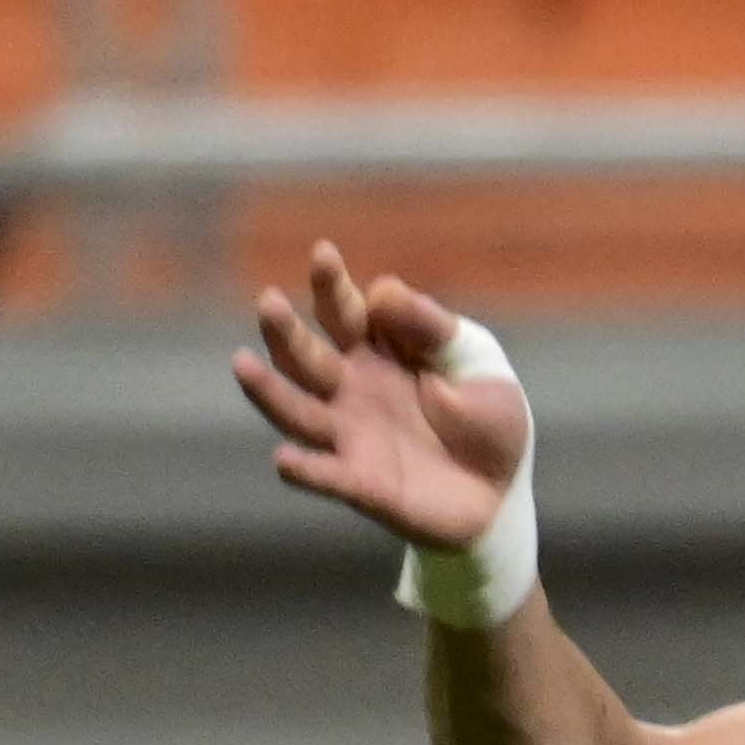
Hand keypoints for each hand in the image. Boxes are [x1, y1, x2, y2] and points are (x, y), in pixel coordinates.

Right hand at [231, 240, 519, 557]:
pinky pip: (327, 476)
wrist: (502, 491)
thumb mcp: (475, 361)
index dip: (331, 285)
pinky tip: (285, 460)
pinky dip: (306, 470)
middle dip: (286, 331)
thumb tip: (382, 290)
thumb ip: (432, 328)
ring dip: (268, 391)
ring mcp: (351, 436)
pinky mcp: (362, 484)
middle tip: (269, 303)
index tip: (323, 254)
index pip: (345, 311)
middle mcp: (351, 389)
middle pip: (307, 356)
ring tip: (241, 365)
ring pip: (298, 411)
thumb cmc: (486, 417)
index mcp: (378, 350)